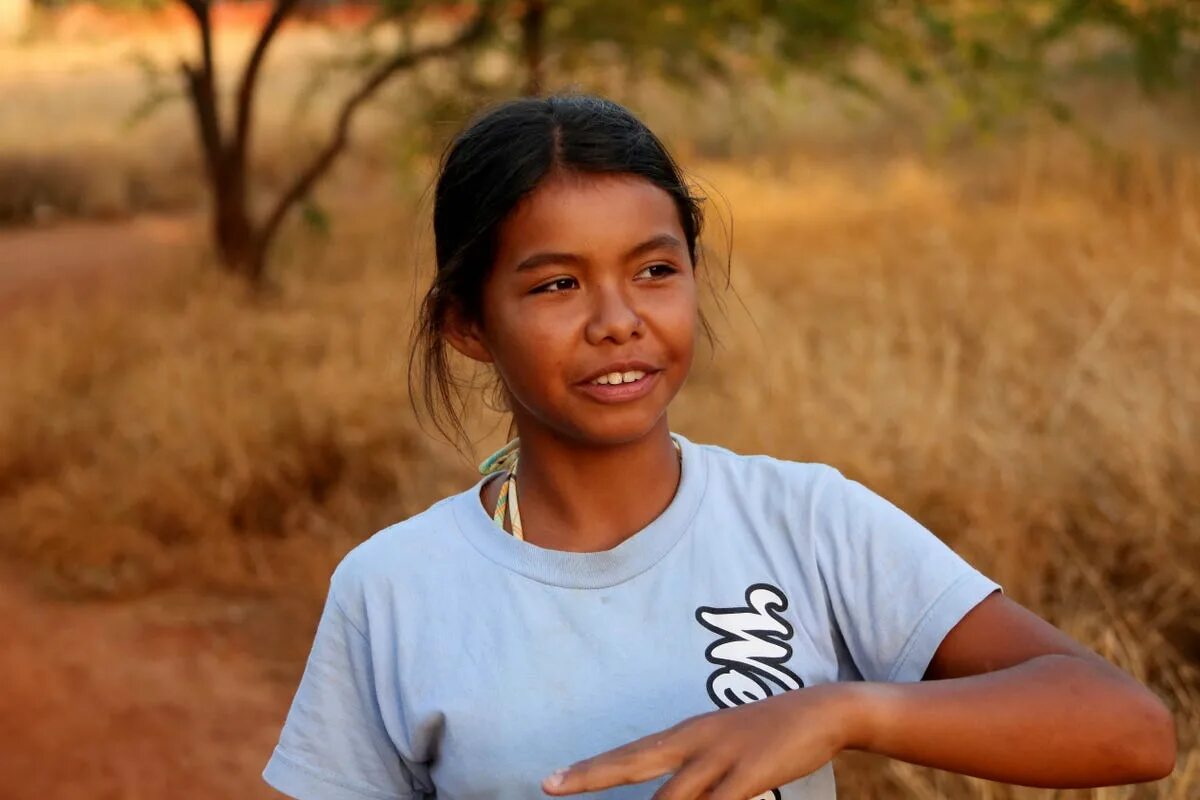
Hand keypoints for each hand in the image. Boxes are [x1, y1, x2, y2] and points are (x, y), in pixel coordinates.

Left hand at [541, 684, 861, 798]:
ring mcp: (721, 757)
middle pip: (633, 763)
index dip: (589, 769)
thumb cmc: (770, 734)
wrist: (823, 710)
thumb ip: (696, 776)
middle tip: (550, 785)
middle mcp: (694, 742)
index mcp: (687, 734)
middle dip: (590, 777)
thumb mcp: (725, 750)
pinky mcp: (750, 774)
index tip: (553, 781)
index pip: (629, 755)